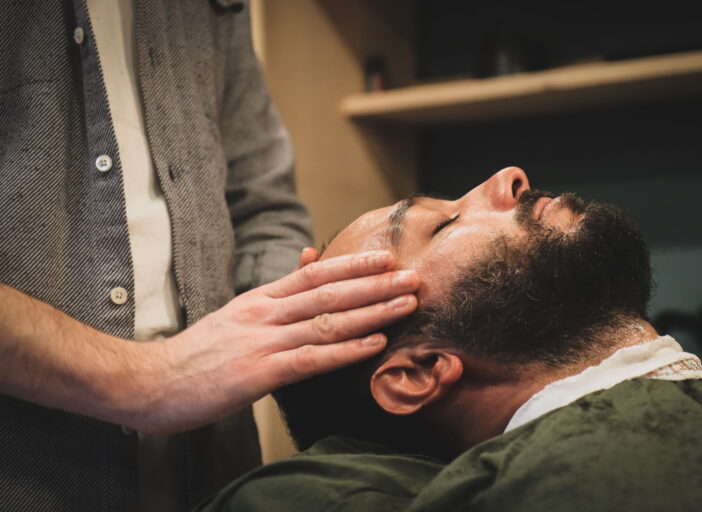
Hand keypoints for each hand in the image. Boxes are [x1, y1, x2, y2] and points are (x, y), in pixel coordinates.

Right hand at [133, 250, 418, 433]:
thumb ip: (276, 292)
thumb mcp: (237, 313)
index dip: (354, 264)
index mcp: (260, 299)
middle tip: (413, 276)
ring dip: (371, 311)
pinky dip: (345, 350)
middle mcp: (265, 313)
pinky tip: (373, 344)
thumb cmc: (197, 353)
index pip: (314, 273)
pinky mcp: (258, 373)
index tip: (387, 258)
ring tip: (406, 303)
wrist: (150, 381)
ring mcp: (262, 341)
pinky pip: (310, 359)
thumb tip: (309, 259)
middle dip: (375, 283)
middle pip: (329, 292)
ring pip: (327, 320)